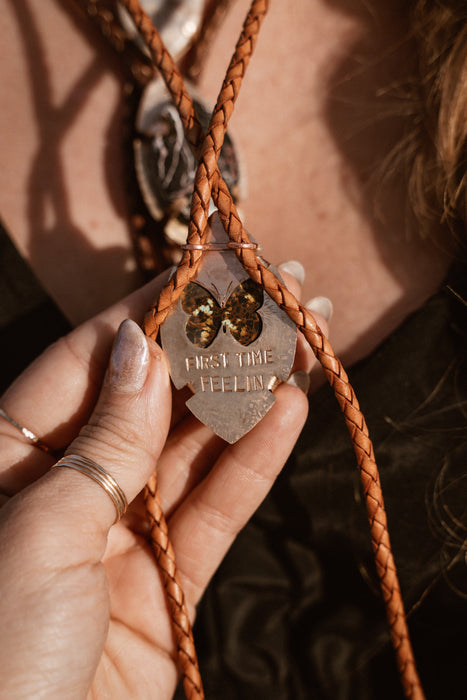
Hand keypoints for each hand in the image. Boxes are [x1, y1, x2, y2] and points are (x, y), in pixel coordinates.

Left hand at [0, 268, 327, 699]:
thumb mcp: (44, 526)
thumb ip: (105, 438)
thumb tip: (141, 348)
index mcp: (13, 454)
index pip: (91, 361)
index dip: (148, 311)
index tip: (201, 268)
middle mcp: (70, 481)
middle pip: (154, 397)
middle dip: (214, 347)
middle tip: (275, 296)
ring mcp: (124, 527)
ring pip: (194, 447)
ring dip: (249, 393)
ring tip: (300, 342)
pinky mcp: (169, 576)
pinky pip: (216, 507)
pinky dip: (254, 460)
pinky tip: (289, 407)